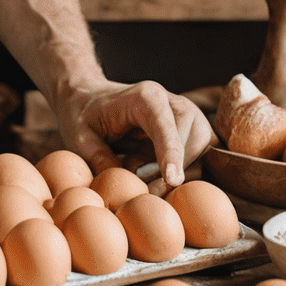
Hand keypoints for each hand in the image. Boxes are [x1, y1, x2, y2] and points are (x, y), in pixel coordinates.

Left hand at [56, 78, 214, 186]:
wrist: (88, 99)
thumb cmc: (84, 115)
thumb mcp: (82, 138)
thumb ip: (102, 161)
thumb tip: (130, 188)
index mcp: (145, 97)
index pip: (166, 125)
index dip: (171, 152)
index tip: (172, 179)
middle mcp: (171, 102)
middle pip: (194, 139)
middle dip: (176, 169)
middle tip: (150, 189)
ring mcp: (185, 115)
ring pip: (204, 150)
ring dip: (183, 171)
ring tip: (148, 175)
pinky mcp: (190, 131)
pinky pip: (203, 155)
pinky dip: (186, 170)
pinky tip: (159, 173)